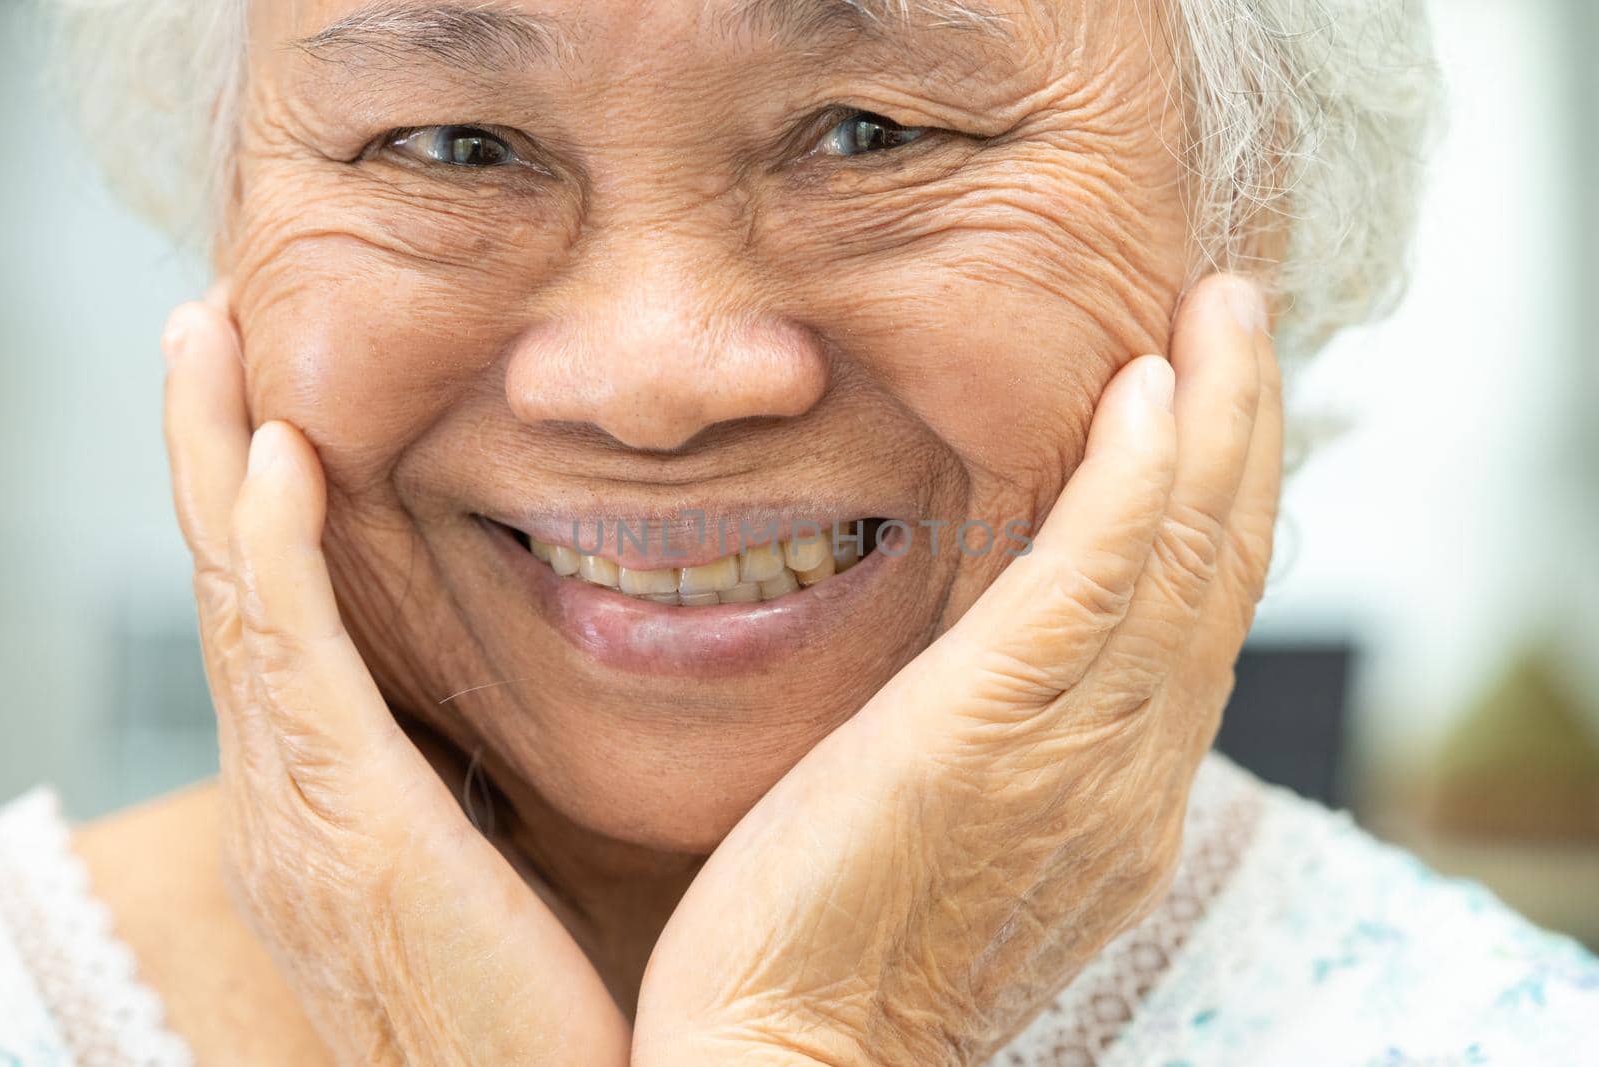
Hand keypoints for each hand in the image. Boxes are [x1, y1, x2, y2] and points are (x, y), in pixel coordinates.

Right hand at [161, 290, 629, 1066]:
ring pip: (234, 594)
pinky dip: (275, 550)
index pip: (273, 619)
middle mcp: (283, 794)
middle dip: (207, 447)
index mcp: (321, 801)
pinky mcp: (343, 822)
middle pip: (227, 583)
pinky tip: (280, 457)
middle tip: (206, 328)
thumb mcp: (496, 870)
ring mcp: (298, 808)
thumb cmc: (541, 1011)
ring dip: (216, 457)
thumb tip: (513, 712)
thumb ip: (483, 780)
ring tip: (208, 339)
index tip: (267, 400)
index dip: (253, 506)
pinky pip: (289, 656)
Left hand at [632, 273, 1282, 1065]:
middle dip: (1244, 429)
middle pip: (1218, 571)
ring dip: (1213, 422)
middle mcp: (1128, 774)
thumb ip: (1015, 745)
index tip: (1214, 397)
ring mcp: (1074, 758)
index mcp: (1121, 797)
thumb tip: (1014, 662)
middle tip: (1239, 311)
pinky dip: (1134, 486)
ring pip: (1178, 560)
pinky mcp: (985, 734)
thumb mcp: (966, 837)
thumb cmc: (844, 950)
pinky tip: (1150, 394)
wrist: (790, 1061)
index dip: (1219, 498)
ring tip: (1222, 311)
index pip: (1195, 619)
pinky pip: (1090, 586)